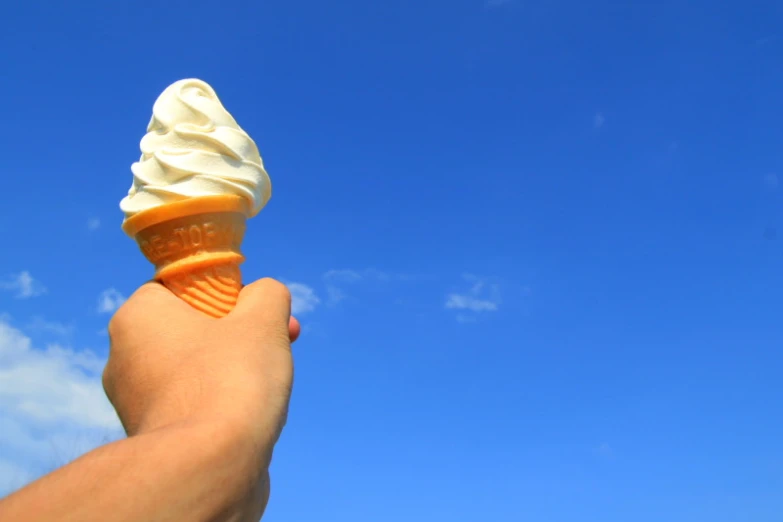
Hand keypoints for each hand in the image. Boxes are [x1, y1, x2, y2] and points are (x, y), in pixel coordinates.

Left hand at [103, 277, 298, 518]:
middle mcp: (123, 357)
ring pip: (195, 368)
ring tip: (265, 386)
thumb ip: (267, 293)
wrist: (209, 468)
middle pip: (191, 328)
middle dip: (239, 334)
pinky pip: (193, 406)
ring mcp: (134, 402)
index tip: (256, 311)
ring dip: (233, 370)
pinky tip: (246, 418)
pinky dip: (221, 405)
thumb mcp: (263, 318)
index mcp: (137, 316)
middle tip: (276, 344)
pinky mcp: (152, 438)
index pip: (179, 287)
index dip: (225, 293)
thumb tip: (265, 296)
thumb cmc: (232, 379)